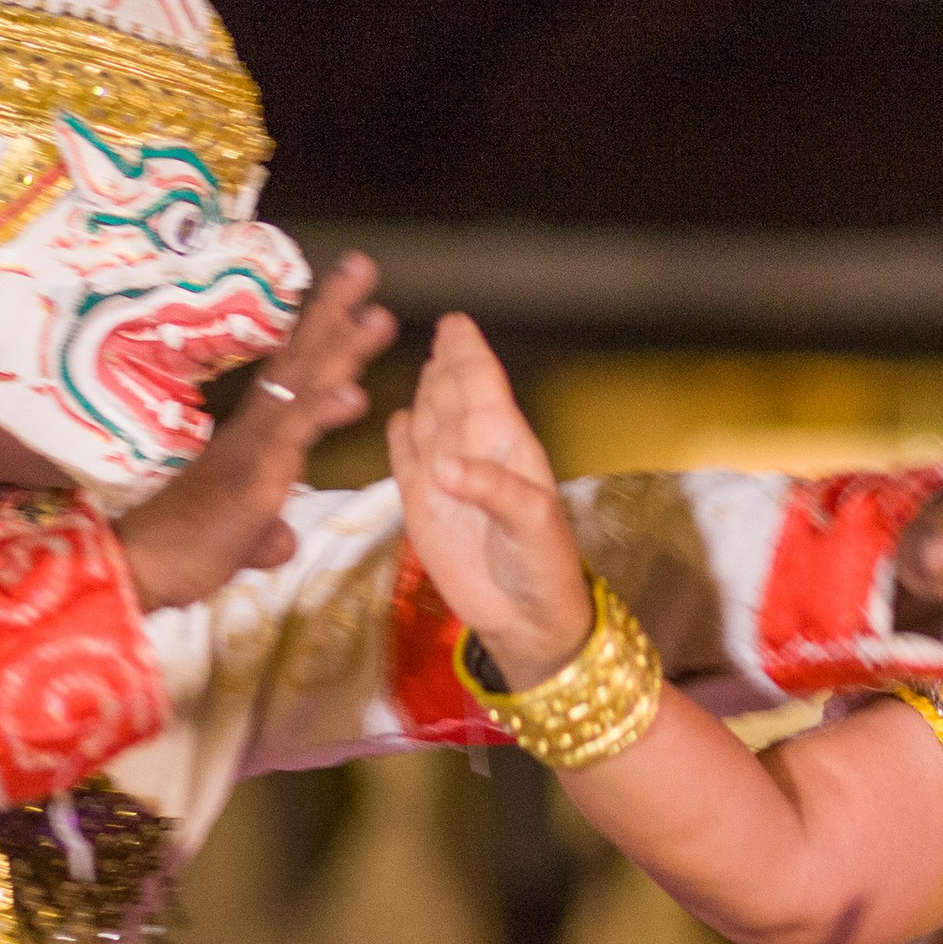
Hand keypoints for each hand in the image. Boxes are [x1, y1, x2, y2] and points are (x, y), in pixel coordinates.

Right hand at [114, 252, 397, 610]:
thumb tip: (279, 540)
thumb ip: (265, 531)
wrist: (142, 571)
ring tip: (378, 315)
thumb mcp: (243, 540)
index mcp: (257, 435)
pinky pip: (292, 437)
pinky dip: (324, 411)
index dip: (322, 334)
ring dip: (342, 348)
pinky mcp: (253, 475)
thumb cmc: (187, 550)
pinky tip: (356, 393)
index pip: (294, 373)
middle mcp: (256, 428)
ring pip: (302, 385)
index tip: (351, 295)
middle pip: (300, 358)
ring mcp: (254, 446)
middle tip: (363, 264)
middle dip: (334, 311)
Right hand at [385, 314, 591, 687]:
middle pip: (455, 394)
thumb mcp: (533, 523)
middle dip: (448, 362)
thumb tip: (441, 464)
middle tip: (441, 332)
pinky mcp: (421, 506)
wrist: (525, 619)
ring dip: (426, 392)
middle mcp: (474, 452)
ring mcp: (445, 478)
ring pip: (430, 420)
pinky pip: (405, 461)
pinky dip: (399, 438)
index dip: (470, 354)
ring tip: (425, 364)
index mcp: (507, 445)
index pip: (484, 387)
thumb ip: (492, 488)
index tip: (457, 324)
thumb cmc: (543, 565)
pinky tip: (400, 419)